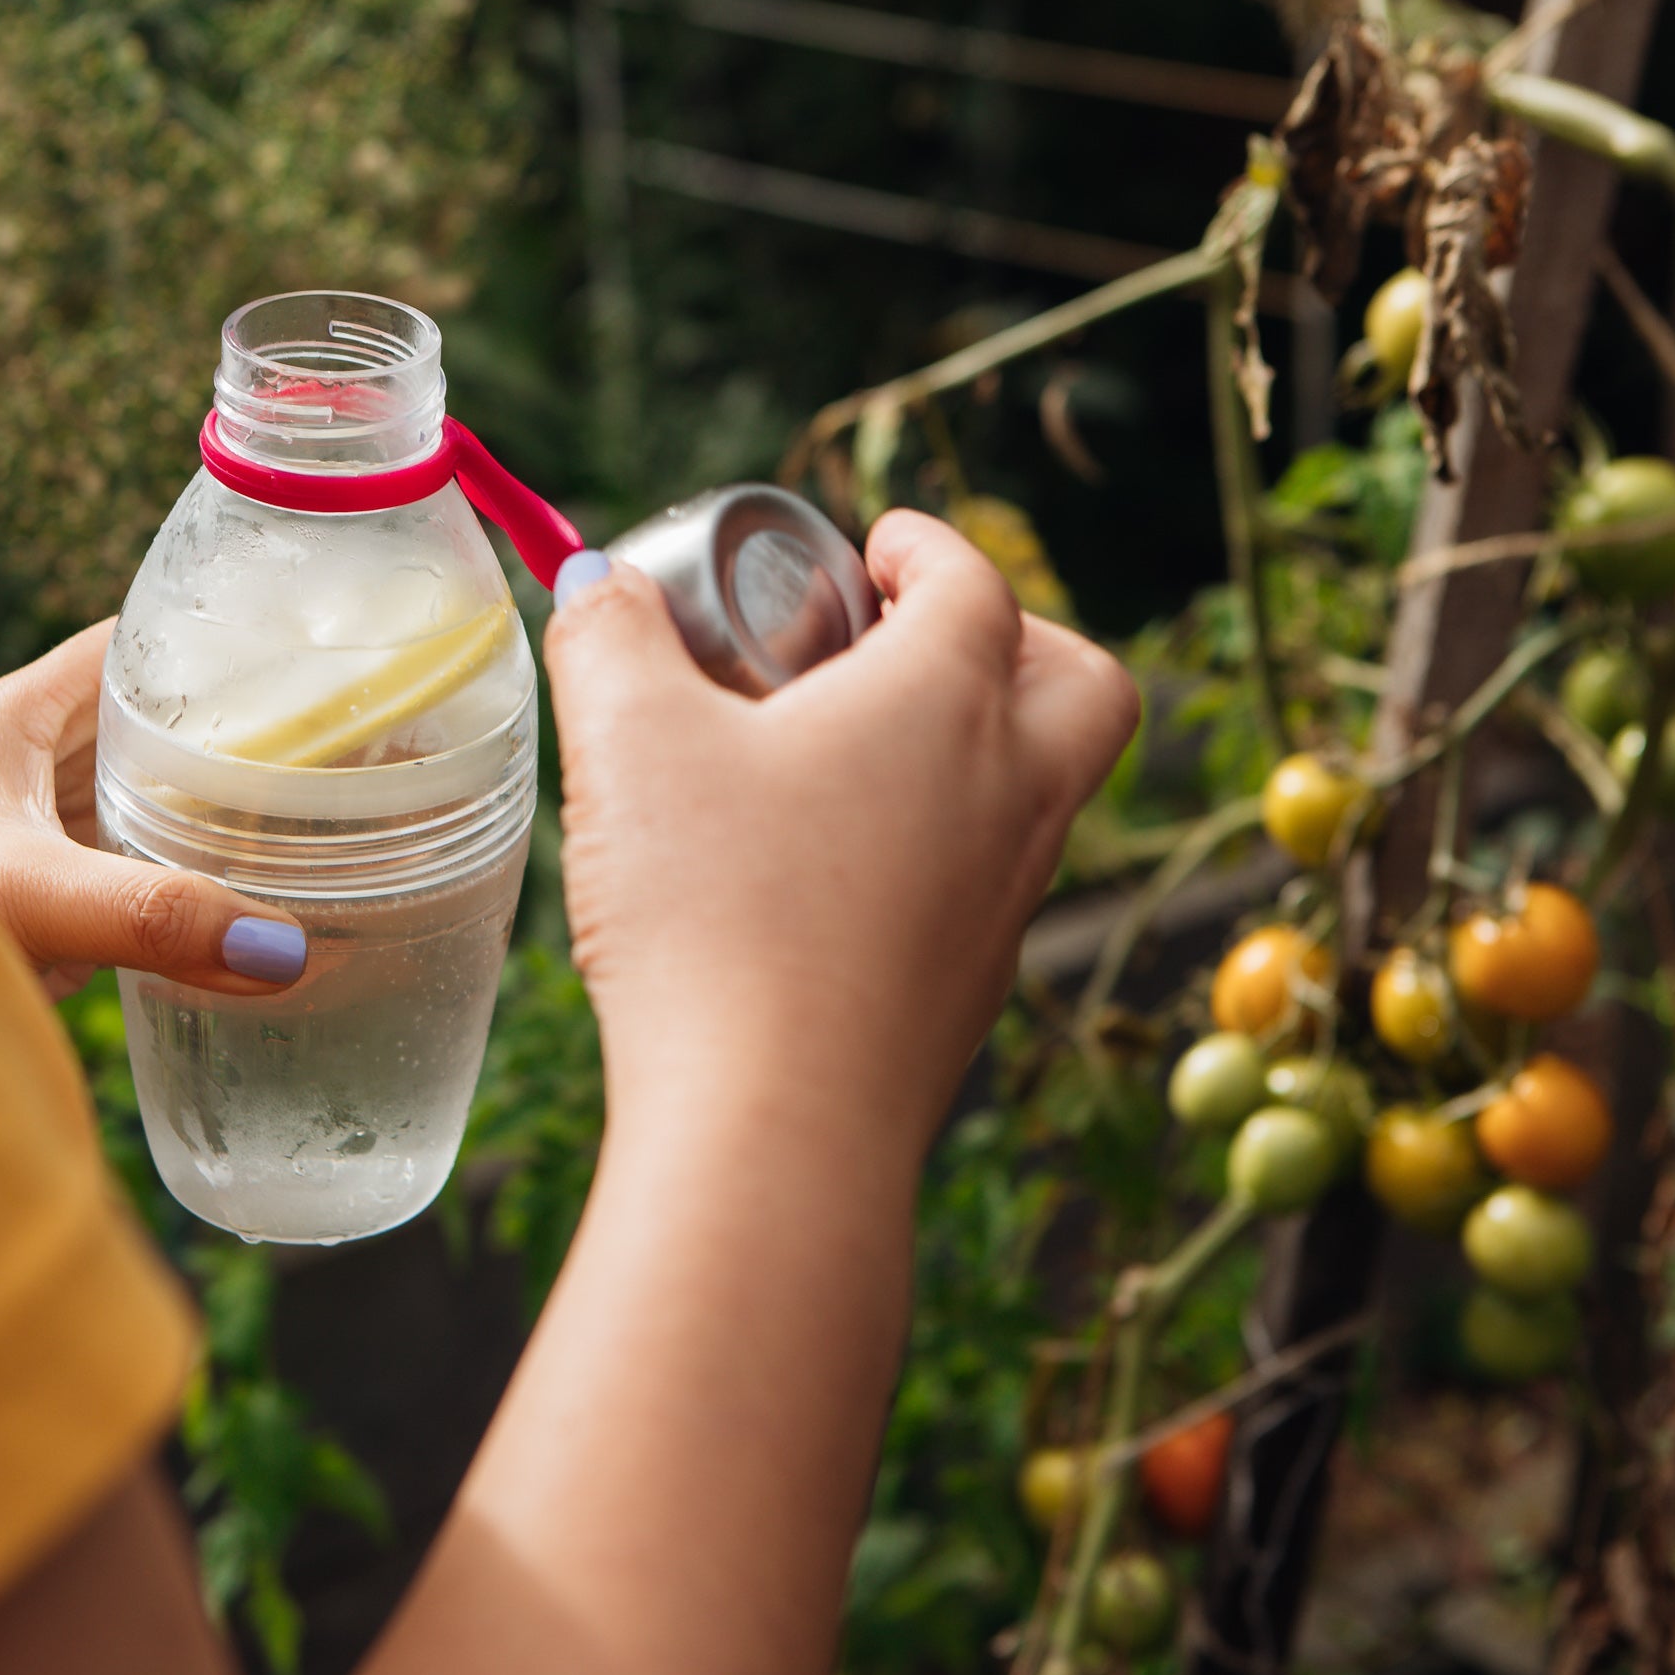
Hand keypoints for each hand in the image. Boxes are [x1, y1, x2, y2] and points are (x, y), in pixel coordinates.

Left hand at [0, 621, 308, 997]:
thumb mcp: (28, 903)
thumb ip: (149, 916)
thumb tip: (280, 946)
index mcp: (5, 727)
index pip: (126, 648)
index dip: (209, 640)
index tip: (302, 649)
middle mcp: (18, 773)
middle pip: (147, 725)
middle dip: (233, 731)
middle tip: (339, 743)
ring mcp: (30, 842)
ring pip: (142, 801)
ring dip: (214, 809)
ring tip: (320, 816)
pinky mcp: (40, 911)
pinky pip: (130, 876)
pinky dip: (188, 883)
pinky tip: (248, 909)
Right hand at [545, 511, 1138, 1159]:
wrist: (776, 1128)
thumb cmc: (714, 917)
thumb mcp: (627, 745)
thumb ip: (607, 642)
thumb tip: (594, 589)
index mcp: (948, 700)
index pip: (974, 583)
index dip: (925, 548)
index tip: (873, 547)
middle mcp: (1010, 793)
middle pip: (1079, 683)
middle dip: (1020, 639)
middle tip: (917, 641)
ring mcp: (1006, 903)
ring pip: (1041, 792)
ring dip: (975, 750)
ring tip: (852, 761)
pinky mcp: (971, 994)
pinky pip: (986, 890)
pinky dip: (939, 853)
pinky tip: (832, 881)